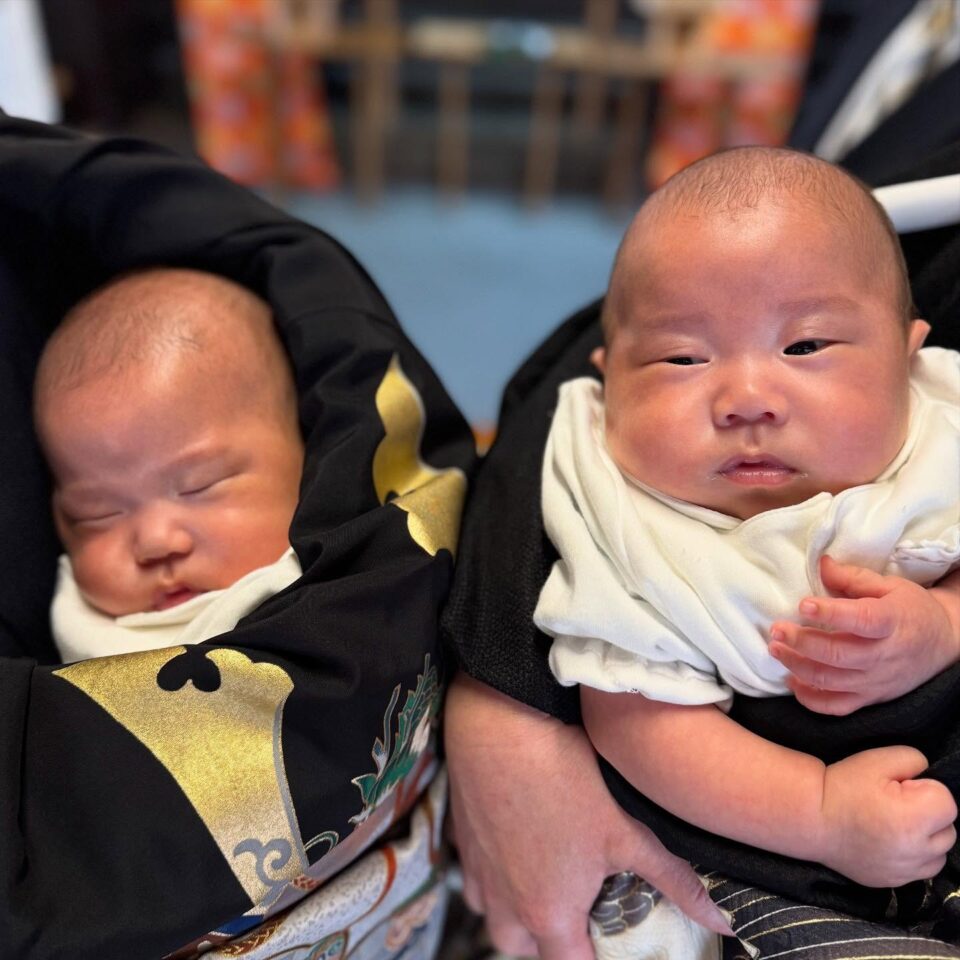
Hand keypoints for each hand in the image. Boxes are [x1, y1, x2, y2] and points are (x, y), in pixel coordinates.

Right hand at [444, 673, 731, 958]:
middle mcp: (506, 902)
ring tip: (547, 878)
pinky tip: (516, 843)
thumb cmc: (564, 778)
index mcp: (549, 913)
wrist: (500, 724)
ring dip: (517, 911)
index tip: (609, 939)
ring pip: (494, 916)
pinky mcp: (461, 838)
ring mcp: (478, 871)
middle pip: (524, 947)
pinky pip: (474, 879)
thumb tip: (722, 920)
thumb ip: (675, 882)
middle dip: (549, 939)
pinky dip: (492, 875)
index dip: (593, 956)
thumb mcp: (627, 831)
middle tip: (581, 907)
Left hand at [769, 557, 959, 714]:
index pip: (861, 619)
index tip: (803, 604)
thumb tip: (821, 563)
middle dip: (802, 642)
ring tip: (776, 649)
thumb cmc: (912, 610)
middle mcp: (884, 655)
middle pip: (838, 655)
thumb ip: (853, 577)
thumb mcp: (891, 586)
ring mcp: (876, 681)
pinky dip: (810, 699)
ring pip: (831, 681)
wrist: (944, 644)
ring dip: (798, 666)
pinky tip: (792, 681)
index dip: (830, 613)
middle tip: (776, 629)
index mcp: (892, 622)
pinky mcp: (871, 698)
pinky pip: (837, 707)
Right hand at [819, 746, 955, 886]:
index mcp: (912, 819)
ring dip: (926, 838)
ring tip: (897, 824)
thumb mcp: (877, 759)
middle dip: (929, 815)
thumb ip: (914, 760)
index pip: (948, 803)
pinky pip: (920, 870)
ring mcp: (905, 872)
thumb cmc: (843, 785)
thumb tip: (928, 775)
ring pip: (939, 854)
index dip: (925, 789)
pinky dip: (913, 856)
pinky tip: (889, 841)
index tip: (901, 787)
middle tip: (897, 804)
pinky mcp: (893, 882)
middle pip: (948, 830)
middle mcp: (915, 851)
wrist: (810, 818)